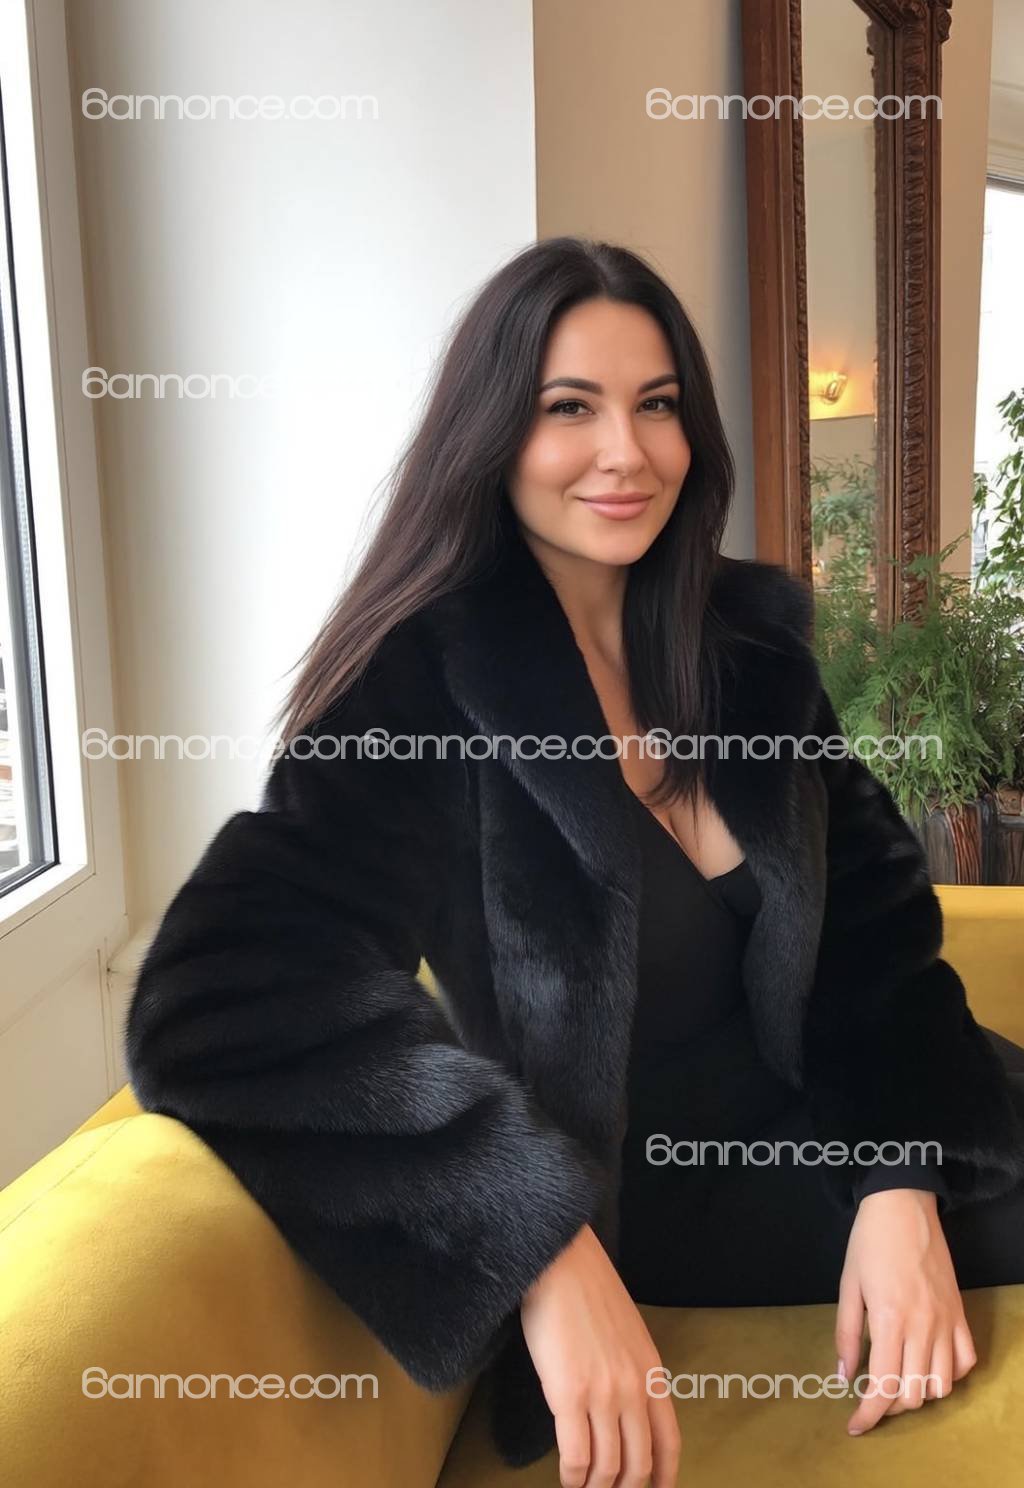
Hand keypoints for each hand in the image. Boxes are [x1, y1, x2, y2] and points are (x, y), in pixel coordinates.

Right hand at [520, 1223, 680, 1487]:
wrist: (561, 1263)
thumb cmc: (588, 1292)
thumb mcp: (630, 1333)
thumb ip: (634, 1371)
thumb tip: (627, 1407)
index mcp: (652, 1373)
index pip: (669, 1442)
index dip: (664, 1477)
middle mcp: (633, 1390)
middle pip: (639, 1463)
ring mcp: (602, 1394)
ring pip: (607, 1466)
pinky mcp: (568, 1394)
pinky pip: (575, 1456)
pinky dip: (572, 1477)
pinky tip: (566, 1480)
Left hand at [835, 1188, 977, 1435]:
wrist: (903, 1204)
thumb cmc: (869, 1242)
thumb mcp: (848, 1285)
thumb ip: (847, 1334)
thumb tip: (843, 1377)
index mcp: (889, 1320)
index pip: (883, 1387)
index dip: (868, 1415)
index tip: (855, 1426)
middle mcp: (922, 1327)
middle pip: (914, 1394)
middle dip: (890, 1406)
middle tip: (872, 1395)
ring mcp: (946, 1321)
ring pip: (941, 1385)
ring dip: (919, 1393)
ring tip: (899, 1381)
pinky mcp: (960, 1313)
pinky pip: (965, 1361)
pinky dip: (949, 1375)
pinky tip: (928, 1365)